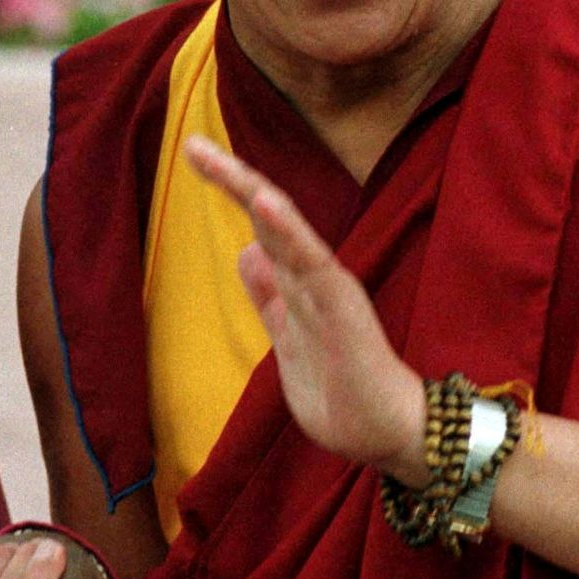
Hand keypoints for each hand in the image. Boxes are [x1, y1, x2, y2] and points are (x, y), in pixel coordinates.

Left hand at [184, 136, 428, 482]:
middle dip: (231, 177)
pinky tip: (267, 204)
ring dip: (252, 192)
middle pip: (269, 213)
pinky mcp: (341, 307)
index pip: (260, 223)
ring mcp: (327, 287)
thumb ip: (269, 296)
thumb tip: (245, 252)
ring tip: (218, 161)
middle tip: (192, 145)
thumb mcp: (287, 337)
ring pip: (286, 228)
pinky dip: (290, 231)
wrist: (387, 433)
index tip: (196, 155)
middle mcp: (312, 274)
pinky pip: (313, 263)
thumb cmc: (342, 390)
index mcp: (298, 280)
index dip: (230, 189)